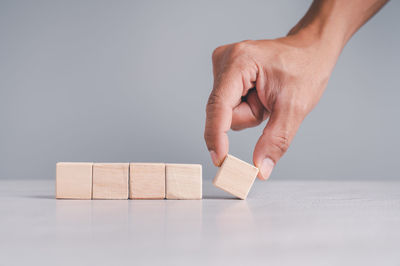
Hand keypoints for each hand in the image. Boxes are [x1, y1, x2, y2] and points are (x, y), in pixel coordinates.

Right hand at [204, 36, 338, 179]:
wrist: (310, 51)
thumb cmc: (305, 69)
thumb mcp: (295, 108)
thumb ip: (275, 140)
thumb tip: (259, 169)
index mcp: (239, 62)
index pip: (219, 106)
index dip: (216, 136)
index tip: (219, 161)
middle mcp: (225, 60)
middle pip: (224, 113)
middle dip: (249, 116)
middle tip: (270, 104)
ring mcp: (222, 66)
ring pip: (226, 112)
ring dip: (249, 112)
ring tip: (268, 97)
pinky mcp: (225, 74)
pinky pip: (228, 106)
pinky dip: (246, 107)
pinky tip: (260, 95)